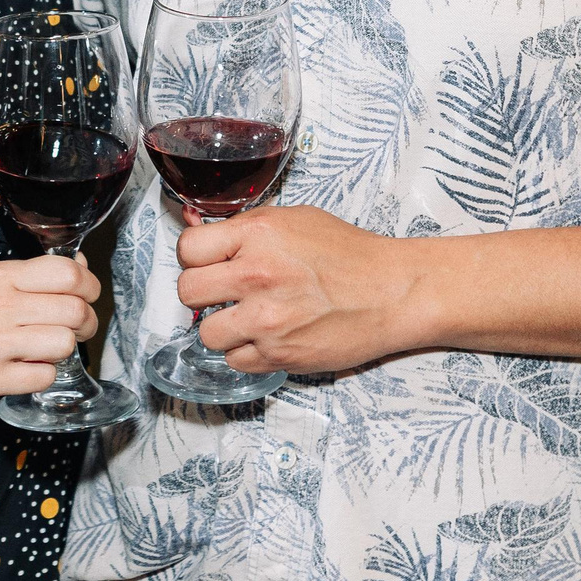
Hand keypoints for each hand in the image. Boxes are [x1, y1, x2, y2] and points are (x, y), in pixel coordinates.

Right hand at [0, 253, 99, 403]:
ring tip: (48, 349)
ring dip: (63, 350)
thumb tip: (81, 269)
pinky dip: (44, 375)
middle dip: (86, 323)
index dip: (90, 286)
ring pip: (63, 344)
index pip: (67, 274)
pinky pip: (44, 377)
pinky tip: (28, 368)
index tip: (88, 297)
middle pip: (74, 311)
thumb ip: (33, 275)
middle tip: (77, 329)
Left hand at [177, 206, 421, 374]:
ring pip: (207, 333)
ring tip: (248, 318)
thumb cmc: (349, 254)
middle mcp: (257, 275)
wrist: (392, 291)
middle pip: (188, 292)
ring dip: (223, 328)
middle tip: (223, 293)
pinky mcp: (279, 355)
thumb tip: (197, 230)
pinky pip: (235, 361)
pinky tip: (268, 338)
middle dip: (202, 293)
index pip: (188, 250)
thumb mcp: (295, 220)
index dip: (195, 258)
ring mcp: (266, 319)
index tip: (207, 263)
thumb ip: (246, 228)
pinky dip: (247, 352)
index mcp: (258, 234)